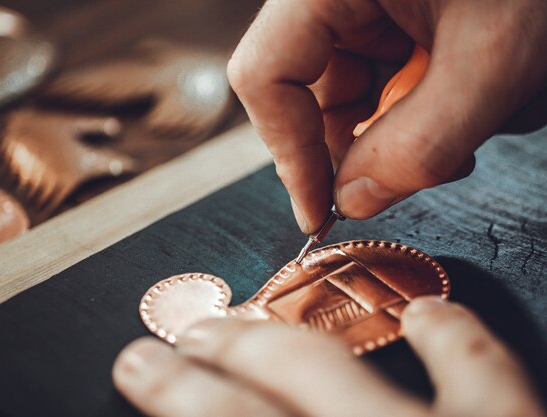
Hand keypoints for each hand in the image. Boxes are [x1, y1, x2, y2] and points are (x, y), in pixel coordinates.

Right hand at [113, 297, 544, 416]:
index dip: (170, 402)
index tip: (135, 373)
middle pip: (247, 412)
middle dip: (192, 376)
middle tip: (163, 350)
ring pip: (327, 374)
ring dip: (269, 341)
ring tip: (237, 319)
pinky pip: (478, 368)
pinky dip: (448, 332)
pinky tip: (425, 312)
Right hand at [227, 0, 546, 231]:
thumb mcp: (493, 59)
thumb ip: (420, 143)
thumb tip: (352, 201)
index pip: (267, 74)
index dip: (289, 153)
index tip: (318, 211)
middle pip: (310, 91)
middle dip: (367, 143)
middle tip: (424, 169)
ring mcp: (362, 2)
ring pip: (353, 92)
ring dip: (408, 126)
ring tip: (479, 115)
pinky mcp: (392, 14)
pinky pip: (384, 78)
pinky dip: (426, 105)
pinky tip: (474, 99)